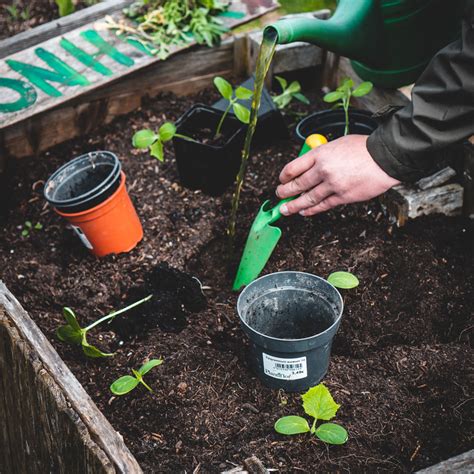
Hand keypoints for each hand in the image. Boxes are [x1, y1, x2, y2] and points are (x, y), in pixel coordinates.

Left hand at [276, 135, 400, 215]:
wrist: (385, 158)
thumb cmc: (364, 149)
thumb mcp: (337, 144)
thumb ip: (322, 155)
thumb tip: (310, 165)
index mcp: (320, 154)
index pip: (293, 167)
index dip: (284, 176)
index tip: (282, 180)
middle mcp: (323, 169)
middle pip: (297, 184)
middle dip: (284, 192)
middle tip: (279, 196)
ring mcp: (332, 185)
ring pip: (307, 198)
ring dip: (294, 206)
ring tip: (285, 210)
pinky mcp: (343, 196)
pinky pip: (322, 205)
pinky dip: (311, 210)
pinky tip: (304, 212)